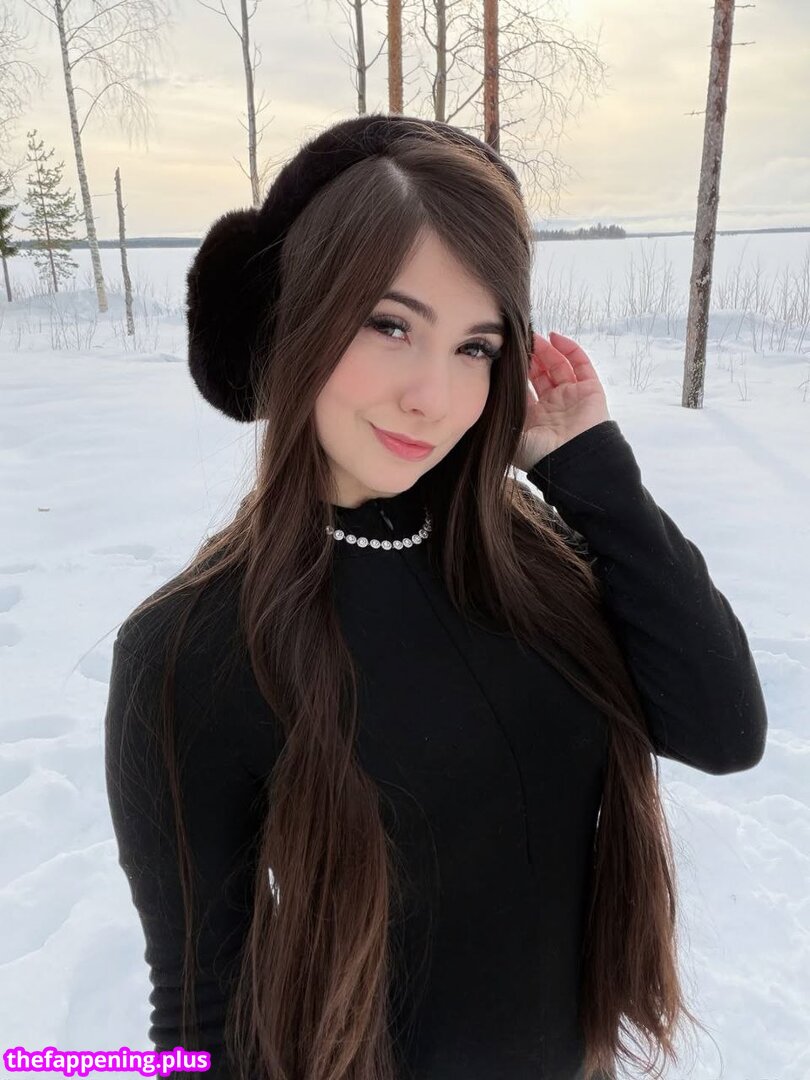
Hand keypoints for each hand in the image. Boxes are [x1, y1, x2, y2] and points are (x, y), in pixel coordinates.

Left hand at [513, 331, 610, 472]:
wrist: (570, 461)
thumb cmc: (539, 454)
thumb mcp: (510, 435)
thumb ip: (499, 416)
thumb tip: (483, 396)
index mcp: (534, 418)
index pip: (523, 388)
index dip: (515, 371)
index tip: (505, 355)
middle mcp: (553, 406)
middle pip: (540, 374)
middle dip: (530, 357)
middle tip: (518, 341)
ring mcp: (572, 397)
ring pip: (559, 366)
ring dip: (547, 350)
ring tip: (534, 336)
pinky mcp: (590, 391)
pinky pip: (581, 365)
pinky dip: (570, 349)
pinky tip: (556, 337)